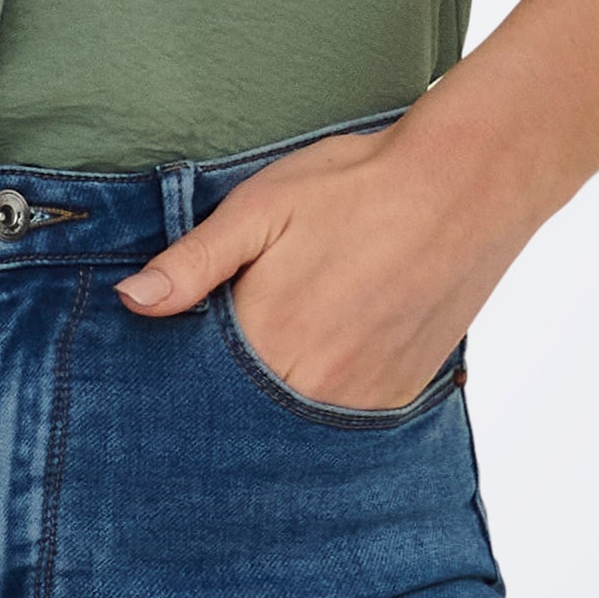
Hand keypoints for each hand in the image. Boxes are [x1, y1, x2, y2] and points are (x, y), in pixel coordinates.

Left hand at [114, 97, 527, 411]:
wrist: (467, 183)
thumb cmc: (356, 186)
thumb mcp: (259, 209)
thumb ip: (193, 263)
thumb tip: (132, 299)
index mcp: (269, 340)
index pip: (202, 385)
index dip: (188, 368)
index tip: (189, 344)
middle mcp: (316, 385)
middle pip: (249, 409)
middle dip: (233, 387)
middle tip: (251, 329)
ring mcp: (366, 397)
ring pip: (300, 414)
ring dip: (283, 390)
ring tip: (295, 333)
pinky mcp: (404, 392)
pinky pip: (349, 414)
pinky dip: (331, 392)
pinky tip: (333, 346)